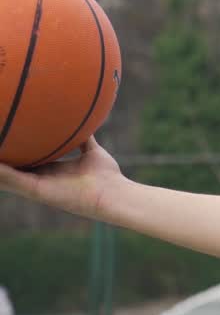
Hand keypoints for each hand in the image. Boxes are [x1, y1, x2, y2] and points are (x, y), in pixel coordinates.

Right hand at [0, 137, 124, 219]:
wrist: (114, 194)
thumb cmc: (106, 176)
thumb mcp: (92, 151)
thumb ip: (84, 138)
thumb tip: (84, 119)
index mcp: (48, 170)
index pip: (24, 159)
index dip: (11, 150)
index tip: (2, 138)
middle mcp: (38, 178)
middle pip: (8, 167)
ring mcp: (35, 186)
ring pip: (5, 175)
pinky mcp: (37, 191)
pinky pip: (14, 180)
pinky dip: (1, 171)